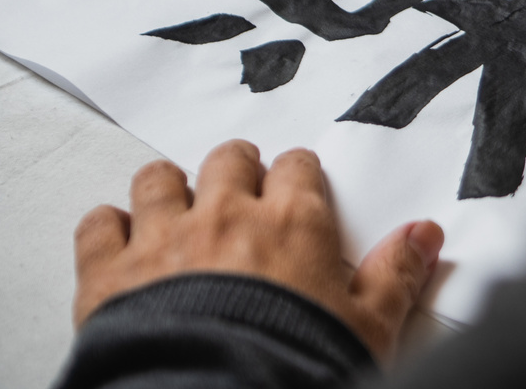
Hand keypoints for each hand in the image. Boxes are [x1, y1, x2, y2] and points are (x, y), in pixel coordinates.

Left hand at [72, 139, 443, 359]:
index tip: (297, 189)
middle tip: (241, 192)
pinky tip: (118, 240)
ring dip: (170, 188)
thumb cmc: (293, 365)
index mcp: (293, 222)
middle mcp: (227, 215)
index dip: (297, 176)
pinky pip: (99, 223)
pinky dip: (108, 227)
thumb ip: (396, 274)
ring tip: (178, 206)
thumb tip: (425, 235)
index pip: (297, 167)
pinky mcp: (108, 273)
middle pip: (229, 160)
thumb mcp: (369, 327)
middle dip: (236, 170)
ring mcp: (163, 239)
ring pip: (160, 179)